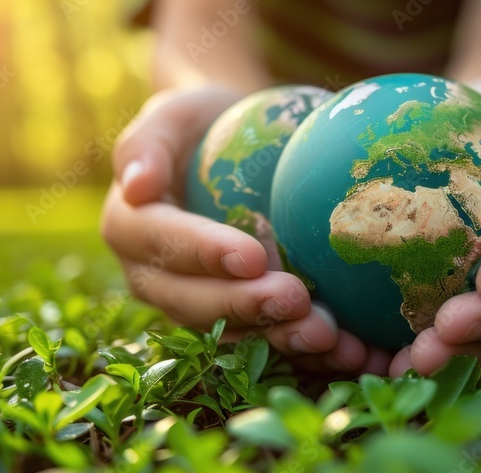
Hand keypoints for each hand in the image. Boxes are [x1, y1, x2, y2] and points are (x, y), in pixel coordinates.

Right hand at [101, 86, 386, 372]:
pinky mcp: (235, 318)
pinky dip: (307, 350)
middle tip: (295, 300)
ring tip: (327, 335)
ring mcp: (194, 304)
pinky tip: (350, 350)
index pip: (163, 244)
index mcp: (130, 228)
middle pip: (194, 302)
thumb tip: (136, 184)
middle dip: (245, 307)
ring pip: (230, 332)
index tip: (251, 256)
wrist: (229, 146)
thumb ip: (147, 143)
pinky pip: (267, 340)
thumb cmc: (201, 123)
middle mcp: (154, 277)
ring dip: (279, 338)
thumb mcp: (172, 114)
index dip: (204, 254)